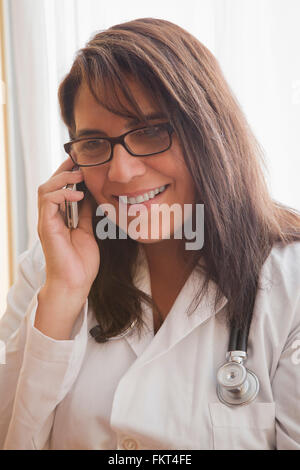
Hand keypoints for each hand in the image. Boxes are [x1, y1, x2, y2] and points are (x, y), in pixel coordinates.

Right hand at [37, 157, 99, 298]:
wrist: (75, 283)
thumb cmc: (81, 262)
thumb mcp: (88, 230)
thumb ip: (86, 213)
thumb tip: (90, 194)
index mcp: (59, 217)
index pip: (59, 188)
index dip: (69, 174)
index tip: (84, 163)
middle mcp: (50, 217)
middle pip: (49, 184)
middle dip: (64, 170)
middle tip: (81, 162)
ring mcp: (46, 222)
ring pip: (45, 189)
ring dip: (63, 179)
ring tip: (80, 176)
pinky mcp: (46, 227)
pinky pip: (48, 202)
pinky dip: (62, 194)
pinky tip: (77, 194)